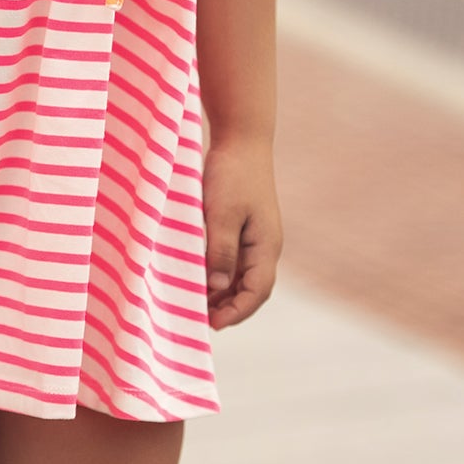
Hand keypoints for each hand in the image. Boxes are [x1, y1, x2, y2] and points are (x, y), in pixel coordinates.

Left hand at [203, 137, 281, 330]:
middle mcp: (265, 245)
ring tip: (196, 304)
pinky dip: (218, 274)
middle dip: (229, 308)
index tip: (212, 324)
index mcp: (266, 245)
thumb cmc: (232, 174)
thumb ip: (221, 251)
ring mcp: (255, 237)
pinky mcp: (242, 227)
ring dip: (222, 293)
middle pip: (251, 289)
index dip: (237, 311)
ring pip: (241, 276)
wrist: (241, 139)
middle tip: (200, 320)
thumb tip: (219, 287)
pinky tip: (199, 278)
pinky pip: (233, 260)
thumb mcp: (222, 214)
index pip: (257, 291)